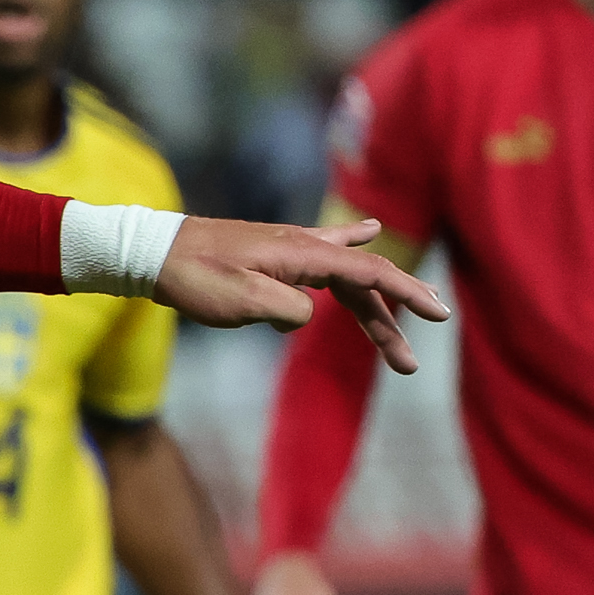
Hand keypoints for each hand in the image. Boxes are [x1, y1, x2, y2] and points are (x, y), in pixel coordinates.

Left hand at [158, 217, 448, 374]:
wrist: (154, 252)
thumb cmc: (195, 278)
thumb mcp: (244, 301)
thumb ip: (289, 309)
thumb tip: (308, 314)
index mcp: (304, 255)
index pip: (370, 273)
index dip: (406, 294)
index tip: (438, 315)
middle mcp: (305, 246)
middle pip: (363, 282)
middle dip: (390, 322)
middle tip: (409, 364)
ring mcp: (290, 248)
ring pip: (345, 277)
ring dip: (370, 309)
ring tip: (398, 336)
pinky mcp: (275, 253)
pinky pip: (325, 252)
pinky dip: (353, 247)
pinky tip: (370, 231)